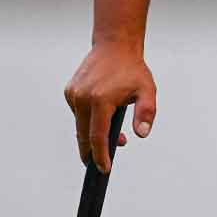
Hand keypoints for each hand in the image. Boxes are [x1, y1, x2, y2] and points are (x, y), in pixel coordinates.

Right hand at [63, 41, 156, 172]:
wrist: (114, 46)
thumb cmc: (132, 70)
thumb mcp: (147, 91)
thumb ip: (146, 113)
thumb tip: (141, 134)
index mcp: (101, 100)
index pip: (97, 137)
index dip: (100, 156)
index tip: (104, 170)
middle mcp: (83, 97)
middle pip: (84, 135)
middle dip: (92, 152)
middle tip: (101, 164)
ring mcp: (74, 94)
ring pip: (79, 125)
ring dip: (91, 135)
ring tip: (112, 134)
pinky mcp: (70, 91)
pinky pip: (77, 114)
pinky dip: (86, 121)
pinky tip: (101, 115)